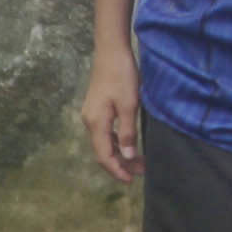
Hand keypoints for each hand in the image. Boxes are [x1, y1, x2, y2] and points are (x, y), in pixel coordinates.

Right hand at [79, 49, 144, 191]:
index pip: (104, 156)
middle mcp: (89, 121)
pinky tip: (128, 143)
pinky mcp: (96, 109)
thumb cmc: (122, 75)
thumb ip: (127, 132)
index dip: (117, 170)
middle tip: (141, 171)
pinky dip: (116, 142)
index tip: (131, 180)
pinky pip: (104, 133)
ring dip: (120, 153)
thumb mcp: (129, 105)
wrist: (111, 52)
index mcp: (96, 123)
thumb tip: (127, 155)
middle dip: (121, 164)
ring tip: (139, 160)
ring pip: (104, 142)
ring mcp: (91, 115)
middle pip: (103, 151)